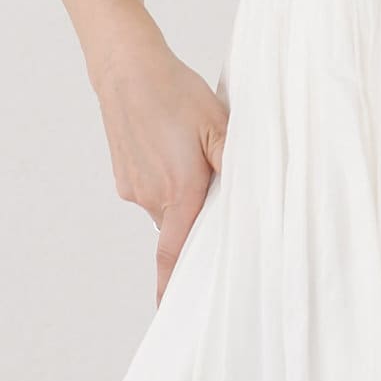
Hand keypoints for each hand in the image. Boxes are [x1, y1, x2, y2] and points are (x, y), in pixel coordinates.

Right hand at [91, 37, 229, 306]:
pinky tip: (177, 150)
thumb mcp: (219, 123)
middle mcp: (152, 197)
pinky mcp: (125, 173)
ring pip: (167, 208)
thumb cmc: (174, 93)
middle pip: (179, 230)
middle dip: (197, 228)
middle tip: (218, 218)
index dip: (174, 286)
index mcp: (179, 191)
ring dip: (185, 197)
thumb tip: (255, 193)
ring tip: (198, 161)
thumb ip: (237, 161)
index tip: (174, 312)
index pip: (175, 254)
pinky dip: (168, 182)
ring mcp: (134, 186)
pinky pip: (153, 190)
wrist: (125, 68)